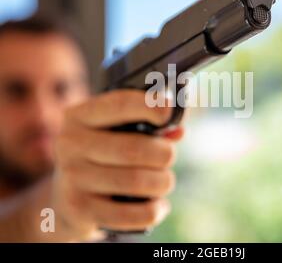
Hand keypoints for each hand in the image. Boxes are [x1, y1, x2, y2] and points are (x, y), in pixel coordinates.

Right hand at [51, 89, 182, 239]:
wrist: (67, 198)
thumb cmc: (104, 156)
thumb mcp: (116, 133)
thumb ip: (150, 127)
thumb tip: (178, 130)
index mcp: (80, 116)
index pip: (120, 104)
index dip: (151, 106)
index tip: (168, 111)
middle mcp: (71, 144)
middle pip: (136, 148)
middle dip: (165, 154)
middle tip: (167, 157)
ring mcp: (72, 178)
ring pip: (138, 181)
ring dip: (162, 183)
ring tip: (162, 182)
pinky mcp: (80, 210)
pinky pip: (135, 214)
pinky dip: (155, 210)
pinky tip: (157, 205)